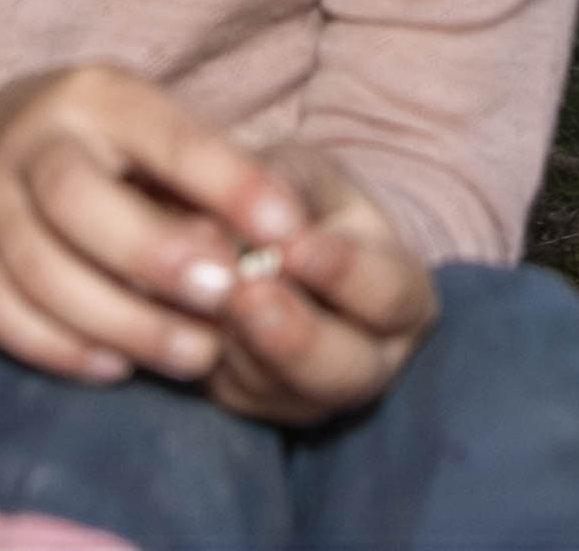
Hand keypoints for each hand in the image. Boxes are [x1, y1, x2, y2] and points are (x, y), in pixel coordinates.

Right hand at [0, 65, 305, 386]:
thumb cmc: (116, 152)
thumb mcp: (161, 140)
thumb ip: (209, 187)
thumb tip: (274, 247)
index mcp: (98, 94)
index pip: (165, 135)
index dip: (227, 182)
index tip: (286, 230)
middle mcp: (30, 136)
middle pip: (77, 199)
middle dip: (155, 256)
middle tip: (225, 298)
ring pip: (37, 267)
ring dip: (120, 321)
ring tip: (193, 356)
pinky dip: (58, 347)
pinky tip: (116, 368)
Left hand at [203, 141, 438, 425]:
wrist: (258, 242)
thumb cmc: (295, 199)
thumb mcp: (303, 173)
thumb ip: (284, 185)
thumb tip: (253, 219)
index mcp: (402, 296)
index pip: (386, 293)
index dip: (343, 271)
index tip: (297, 246)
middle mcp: (369, 362)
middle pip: (341, 371)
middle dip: (290, 336)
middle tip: (245, 294)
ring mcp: (310, 396)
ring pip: (274, 387)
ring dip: (235, 342)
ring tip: (200, 292)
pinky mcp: (251, 406)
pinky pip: (227, 391)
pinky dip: (200, 353)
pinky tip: (175, 310)